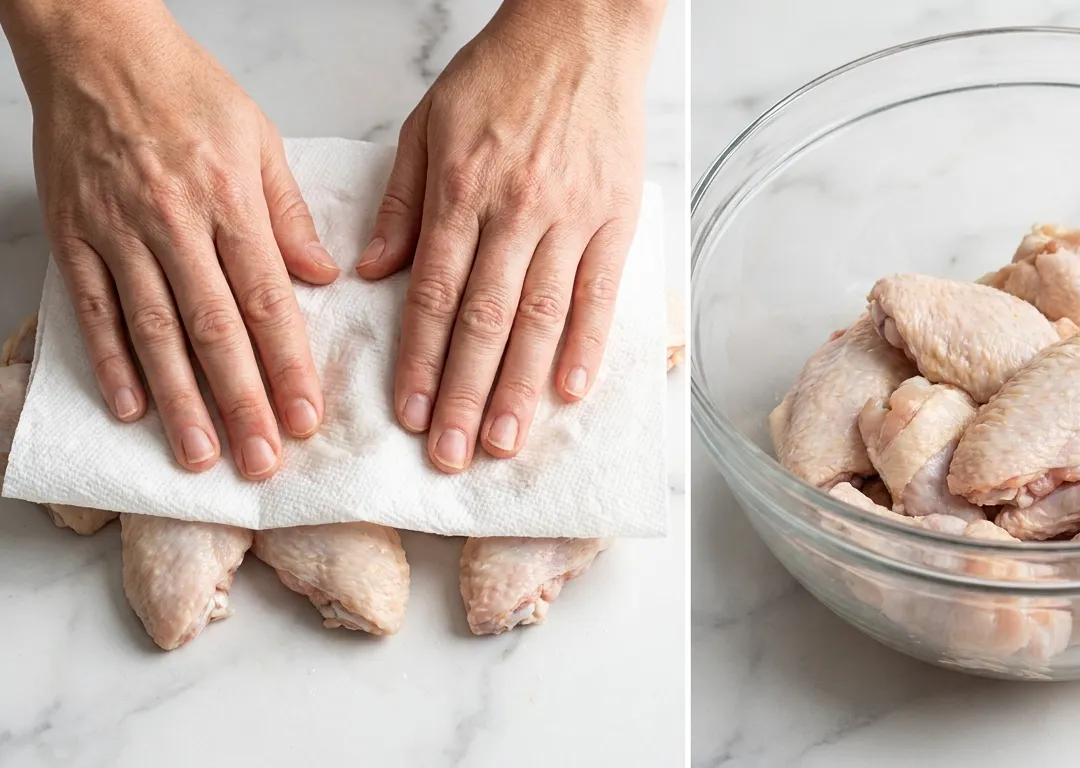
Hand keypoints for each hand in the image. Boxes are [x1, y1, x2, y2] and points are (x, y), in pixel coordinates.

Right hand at [1, 0, 337, 478]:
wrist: (96, 48)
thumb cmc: (187, 91)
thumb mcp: (259, 140)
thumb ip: (290, 215)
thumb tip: (324, 276)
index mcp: (230, 201)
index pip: (267, 300)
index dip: (287, 365)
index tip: (306, 417)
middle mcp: (175, 223)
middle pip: (214, 329)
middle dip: (242, 402)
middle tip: (262, 461)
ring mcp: (118, 233)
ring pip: (154, 331)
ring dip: (179, 400)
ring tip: (201, 456)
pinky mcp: (74, 236)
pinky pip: (95, 309)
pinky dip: (112, 362)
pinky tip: (132, 409)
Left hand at [358, 0, 663, 471]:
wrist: (579, 30)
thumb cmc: (500, 76)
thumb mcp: (427, 125)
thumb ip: (401, 203)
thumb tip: (372, 273)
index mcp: (461, 190)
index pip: (435, 294)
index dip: (422, 361)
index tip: (412, 416)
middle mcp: (515, 211)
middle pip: (485, 320)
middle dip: (466, 394)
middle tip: (453, 455)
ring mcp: (570, 217)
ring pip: (541, 317)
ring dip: (521, 386)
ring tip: (505, 441)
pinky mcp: (615, 217)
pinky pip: (600, 291)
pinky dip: (588, 343)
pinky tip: (571, 391)